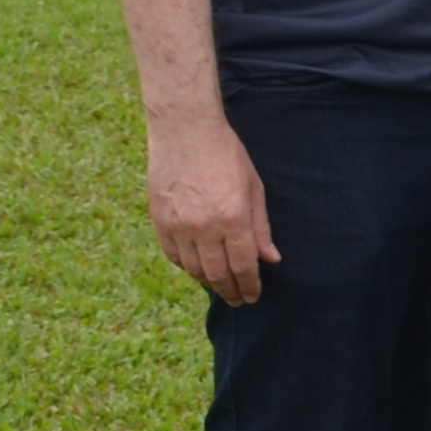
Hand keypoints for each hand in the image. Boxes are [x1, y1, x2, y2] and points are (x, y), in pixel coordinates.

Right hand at [144, 111, 276, 305]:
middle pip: (218, 275)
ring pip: (194, 269)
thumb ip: (260, 227)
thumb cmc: (226, 155)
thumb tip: (270, 260)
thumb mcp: (253, 187)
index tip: (253, 297)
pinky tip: (198, 268)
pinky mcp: (159, 221)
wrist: (185, 130)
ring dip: (209, 282)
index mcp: (233, 218)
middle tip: (239, 300)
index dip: (250, 286)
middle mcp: (204, 227)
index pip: (244, 267)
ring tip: (221, 286)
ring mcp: (178, 225)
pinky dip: (187, 266)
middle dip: (231, 291)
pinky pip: (174, 256)